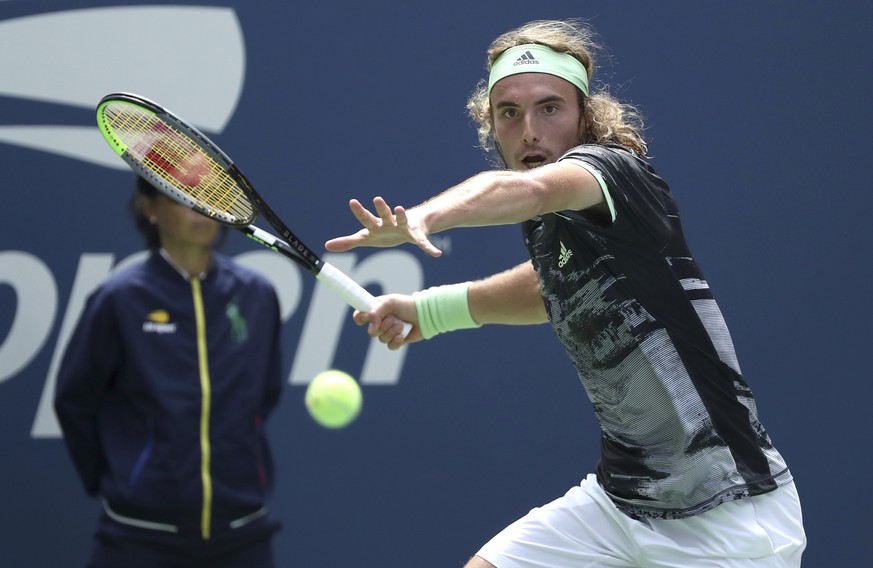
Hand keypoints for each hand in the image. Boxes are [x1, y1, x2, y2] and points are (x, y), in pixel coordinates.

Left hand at [325, 197, 442, 256]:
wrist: (411, 227)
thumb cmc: (385, 232)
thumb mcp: (366, 238)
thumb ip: (348, 241)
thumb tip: (327, 245)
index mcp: (377, 225)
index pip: (366, 218)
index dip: (360, 211)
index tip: (352, 201)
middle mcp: (390, 222)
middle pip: (384, 214)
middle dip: (381, 208)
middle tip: (377, 199)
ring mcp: (405, 227)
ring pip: (403, 220)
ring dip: (401, 215)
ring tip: (400, 209)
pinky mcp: (418, 235)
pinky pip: (424, 243)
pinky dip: (429, 248)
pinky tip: (436, 254)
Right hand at [352, 293, 422, 349]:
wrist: (424, 314)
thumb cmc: (406, 305)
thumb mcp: (390, 303)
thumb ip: (377, 311)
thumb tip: (370, 325)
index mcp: (375, 310)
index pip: (359, 317)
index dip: (360, 318)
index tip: (369, 317)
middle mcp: (379, 322)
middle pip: (371, 332)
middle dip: (383, 326)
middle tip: (393, 318)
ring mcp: (388, 332)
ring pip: (382, 339)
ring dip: (392, 332)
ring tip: (401, 325)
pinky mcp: (396, 341)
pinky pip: (390, 346)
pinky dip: (396, 341)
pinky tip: (402, 336)